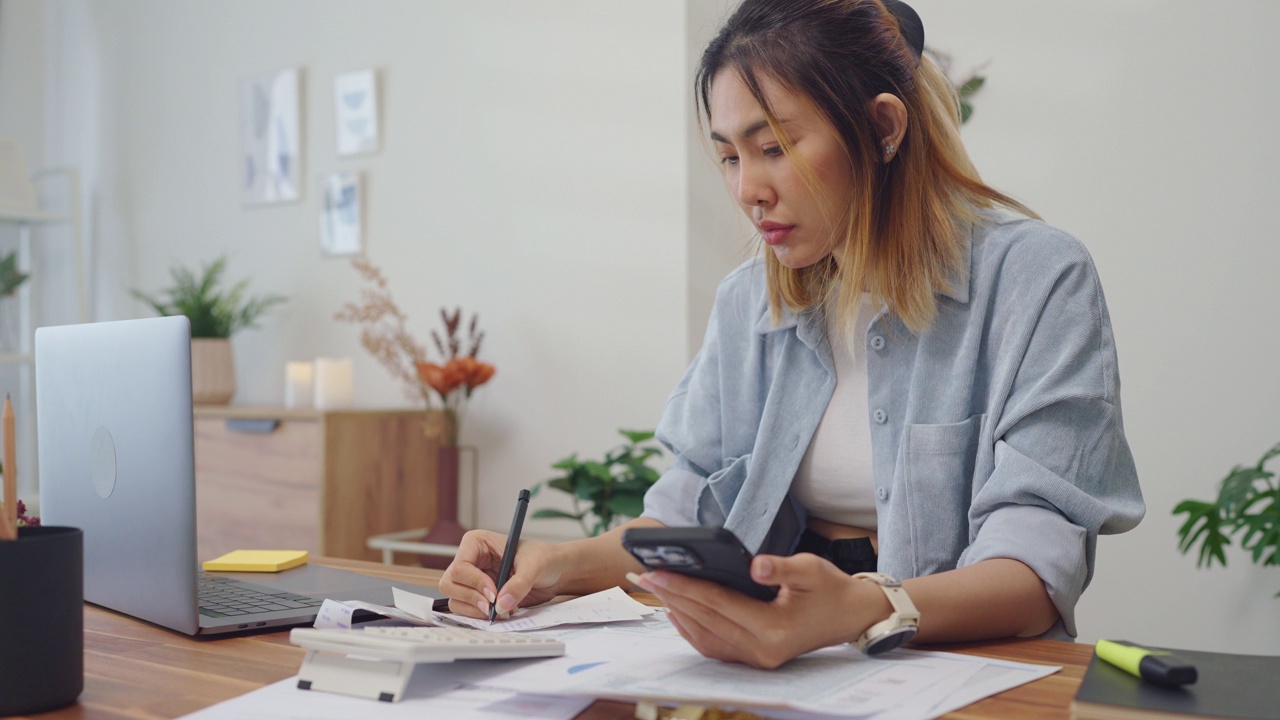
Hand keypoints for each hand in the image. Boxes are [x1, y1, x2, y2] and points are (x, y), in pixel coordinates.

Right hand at [438, 529, 563, 618]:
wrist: (554, 572)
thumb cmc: (544, 558)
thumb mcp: (534, 566)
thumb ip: (519, 584)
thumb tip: (502, 604)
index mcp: (476, 543)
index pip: (460, 566)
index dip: (474, 583)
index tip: (494, 594)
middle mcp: (470, 561)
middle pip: (450, 584)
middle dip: (471, 598)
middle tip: (493, 607)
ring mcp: (472, 580)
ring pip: (455, 599)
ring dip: (476, 610)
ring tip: (502, 610)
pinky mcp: (478, 596)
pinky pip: (466, 610)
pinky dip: (480, 616)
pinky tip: (501, 612)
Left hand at [630, 553, 888, 667]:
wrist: (850, 616)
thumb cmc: (831, 589)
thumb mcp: (811, 569)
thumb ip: (782, 568)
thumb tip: (754, 565)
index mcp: (774, 630)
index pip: (718, 604)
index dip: (686, 586)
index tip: (659, 571)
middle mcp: (761, 651)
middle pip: (705, 620)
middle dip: (673, 597)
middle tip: (645, 576)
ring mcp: (756, 659)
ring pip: (704, 637)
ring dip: (677, 612)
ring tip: (656, 589)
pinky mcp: (754, 658)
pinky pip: (714, 646)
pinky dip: (691, 629)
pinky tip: (677, 611)